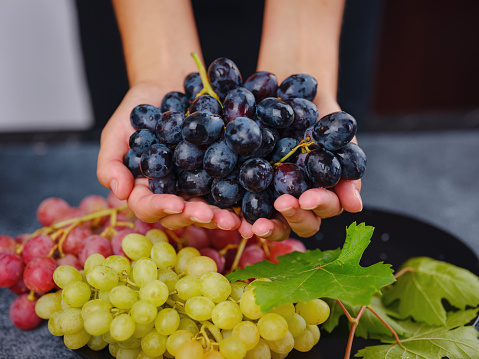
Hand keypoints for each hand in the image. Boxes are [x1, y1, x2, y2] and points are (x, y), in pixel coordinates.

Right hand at [97, 82, 240, 230]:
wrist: (169, 86)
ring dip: (219, 218)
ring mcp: (195, 188)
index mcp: (144, 189)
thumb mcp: (117, 131)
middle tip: (213, 216)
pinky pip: (227, 193)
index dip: (161, 208)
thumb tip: (118, 191)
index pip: (147, 207)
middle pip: (181, 216)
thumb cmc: (139, 110)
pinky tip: (249, 208)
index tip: (177, 203)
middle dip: (196, 218)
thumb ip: (110, 162)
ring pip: (206, 211)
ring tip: (234, 220)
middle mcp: (170, 194)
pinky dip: (238, 203)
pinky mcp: (217, 177)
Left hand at [237, 97, 362, 240]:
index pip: (324, 208)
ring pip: (273, 223)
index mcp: (322, 191)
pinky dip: (236, 215)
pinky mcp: (245, 188)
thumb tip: (355, 206)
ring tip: (254, 226)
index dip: (318, 205)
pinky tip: (230, 217)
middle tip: (283, 204)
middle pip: (300, 223)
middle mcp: (298, 200)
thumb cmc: (319, 116)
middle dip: (293, 217)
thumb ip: (348, 167)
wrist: (290, 93)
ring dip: (266, 227)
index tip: (307, 197)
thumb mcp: (336, 135)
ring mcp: (272, 197)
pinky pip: (241, 206)